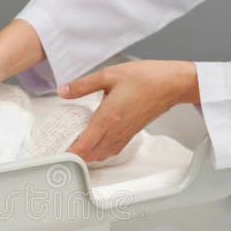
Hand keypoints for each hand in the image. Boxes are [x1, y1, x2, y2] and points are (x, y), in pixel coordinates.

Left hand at [62, 60, 199, 161]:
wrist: (172, 84)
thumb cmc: (146, 78)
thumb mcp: (109, 75)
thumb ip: (83, 85)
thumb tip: (63, 91)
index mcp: (107, 118)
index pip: (84, 145)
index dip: (69, 152)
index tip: (58, 152)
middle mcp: (116, 131)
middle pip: (91, 155)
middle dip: (75, 155)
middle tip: (62, 149)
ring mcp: (125, 134)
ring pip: (102, 155)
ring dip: (88, 155)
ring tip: (76, 148)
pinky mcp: (132, 133)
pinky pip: (113, 150)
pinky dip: (101, 152)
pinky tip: (96, 144)